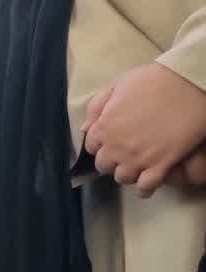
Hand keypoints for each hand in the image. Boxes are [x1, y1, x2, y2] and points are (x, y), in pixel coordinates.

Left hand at [82, 62, 205, 196]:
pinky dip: (145, 189)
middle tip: (125, 153)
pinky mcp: (160, 165)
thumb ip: (97, 107)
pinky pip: (145, 188)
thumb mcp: (118, 85)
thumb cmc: (154, 80)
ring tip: (138, 166)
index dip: (101, 144)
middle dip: (112, 160)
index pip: (91, 147)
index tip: (111, 141)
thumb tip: (84, 130)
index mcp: (104, 127)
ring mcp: (137, 158)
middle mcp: (116, 147)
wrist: (189, 84)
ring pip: (123, 178)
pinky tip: (148, 183)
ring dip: (128, 173)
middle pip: (104, 165)